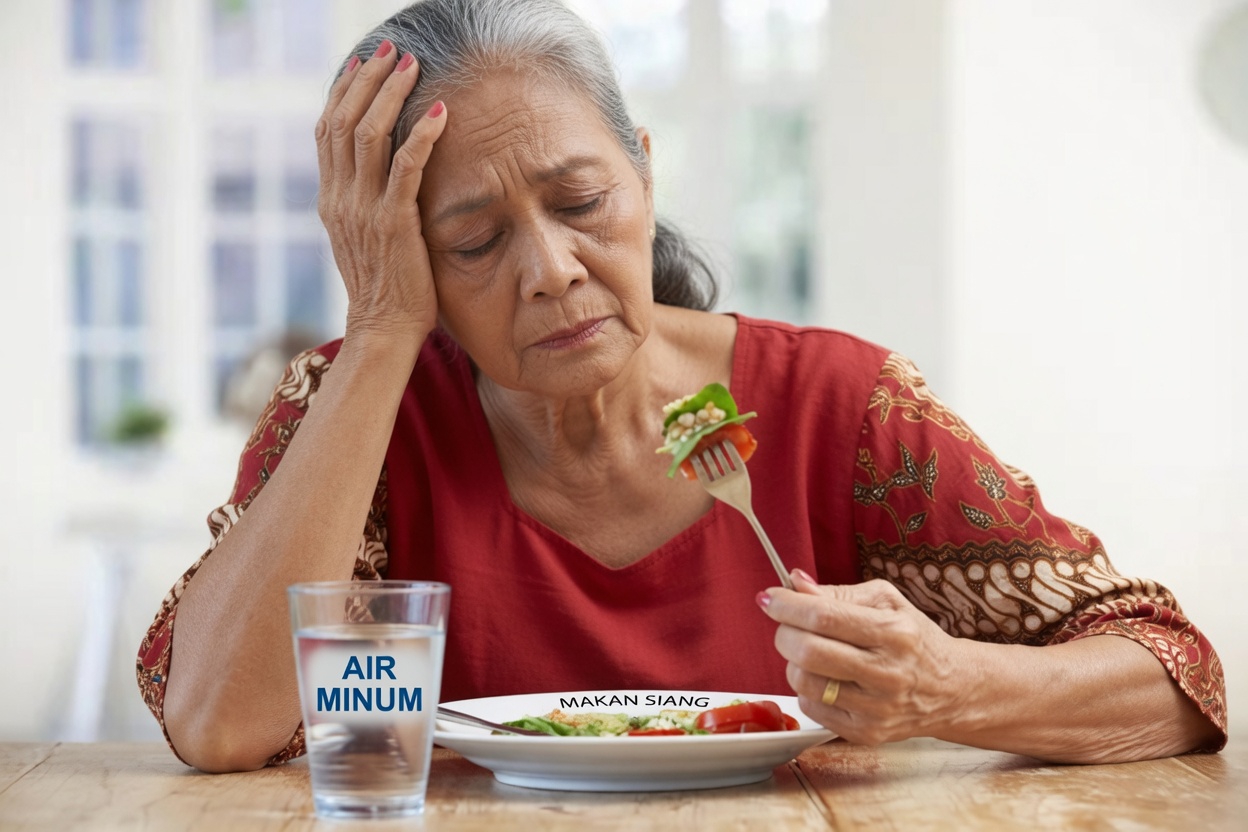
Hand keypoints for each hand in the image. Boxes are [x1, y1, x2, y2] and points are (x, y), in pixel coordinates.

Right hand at [315, 41, 447, 342]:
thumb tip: (379, 174)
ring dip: (391, 94)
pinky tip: (440, 113)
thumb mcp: (365, 238)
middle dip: (367, 79)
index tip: (363, 62)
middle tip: (391, 49)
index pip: (328, 130)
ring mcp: (364, 210)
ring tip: (413, 66)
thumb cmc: (386, 288)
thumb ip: (366, 203)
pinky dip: (422, 135)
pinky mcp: (394, 223)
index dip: (344, 91)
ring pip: (369, 134)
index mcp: (331, 199)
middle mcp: (340, 198)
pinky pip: (405, 167)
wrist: (383, 330)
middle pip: (344, 120)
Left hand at [759, 570, 969, 745]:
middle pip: (808, 651)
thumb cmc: (914, 639)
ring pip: (804, 681)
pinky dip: (808, 689)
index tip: (769, 597)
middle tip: (786, 625)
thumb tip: (794, 583)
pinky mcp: (866, 732)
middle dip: (784, 632)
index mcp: (893, 633)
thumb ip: (837, 593)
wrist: (951, 689)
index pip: (824, 617)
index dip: (787, 606)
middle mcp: (887, 673)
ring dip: (794, 662)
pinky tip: (826, 678)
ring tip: (810, 653)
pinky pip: (811, 707)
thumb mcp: (886, 602)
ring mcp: (876, 708)